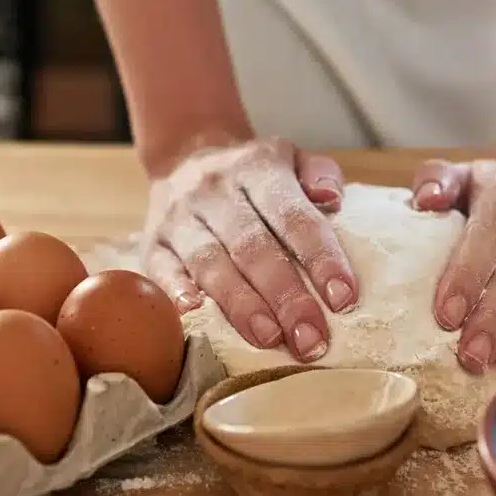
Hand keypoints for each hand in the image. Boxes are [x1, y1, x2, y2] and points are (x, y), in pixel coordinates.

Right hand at [142, 137, 358, 360]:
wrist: (184, 156)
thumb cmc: (253, 173)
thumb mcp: (292, 157)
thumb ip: (320, 174)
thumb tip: (332, 199)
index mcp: (258, 168)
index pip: (293, 216)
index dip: (320, 258)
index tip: (343, 299)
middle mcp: (216, 191)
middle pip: (253, 248)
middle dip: (285, 297)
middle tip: (311, 339)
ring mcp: (180, 217)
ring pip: (211, 264)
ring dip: (241, 305)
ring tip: (270, 339)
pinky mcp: (151, 243)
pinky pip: (162, 270)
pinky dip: (177, 292)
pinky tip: (196, 317)